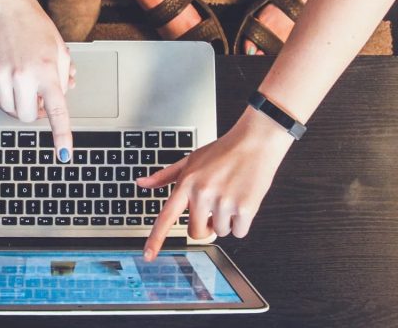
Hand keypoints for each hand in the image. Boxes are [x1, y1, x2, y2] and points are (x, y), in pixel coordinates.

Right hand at [0, 0, 74, 159]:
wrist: (5, 8)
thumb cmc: (35, 27)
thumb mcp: (59, 50)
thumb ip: (63, 77)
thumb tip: (61, 98)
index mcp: (47, 71)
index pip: (57, 111)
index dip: (61, 135)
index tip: (64, 154)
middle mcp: (24, 76)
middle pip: (26, 116)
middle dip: (32, 111)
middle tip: (36, 96)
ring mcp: (2, 74)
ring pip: (9, 108)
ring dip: (17, 101)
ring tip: (22, 79)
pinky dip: (2, 89)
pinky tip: (6, 70)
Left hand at [138, 108, 294, 260]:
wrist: (255, 142)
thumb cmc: (223, 151)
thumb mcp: (190, 160)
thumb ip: (165, 176)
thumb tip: (142, 183)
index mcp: (187, 183)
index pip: (166, 217)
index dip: (156, 239)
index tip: (148, 256)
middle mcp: (203, 194)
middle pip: (196, 232)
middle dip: (205, 226)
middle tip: (214, 208)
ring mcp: (223, 202)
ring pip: (220, 232)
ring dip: (226, 221)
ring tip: (231, 196)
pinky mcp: (245, 208)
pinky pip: (239, 232)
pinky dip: (242, 222)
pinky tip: (243, 201)